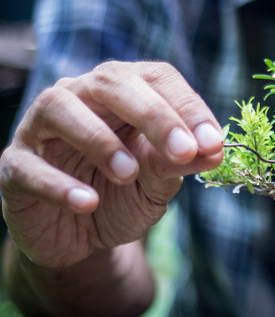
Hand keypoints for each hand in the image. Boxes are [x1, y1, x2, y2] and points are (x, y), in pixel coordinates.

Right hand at [0, 61, 223, 267]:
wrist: (80, 237)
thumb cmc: (122, 195)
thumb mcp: (157, 182)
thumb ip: (179, 164)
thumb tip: (213, 150)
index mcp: (123, 92)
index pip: (157, 78)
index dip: (187, 106)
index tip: (213, 143)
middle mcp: (80, 97)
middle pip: (111, 83)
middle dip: (153, 115)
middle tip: (184, 151)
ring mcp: (41, 129)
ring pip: (60, 108)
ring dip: (100, 141)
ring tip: (129, 174)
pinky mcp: (14, 166)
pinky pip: (28, 166)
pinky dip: (58, 184)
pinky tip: (86, 202)